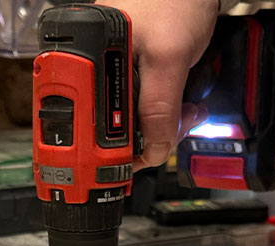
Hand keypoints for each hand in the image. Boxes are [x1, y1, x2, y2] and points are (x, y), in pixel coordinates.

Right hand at [100, 0, 216, 168]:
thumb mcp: (170, 57)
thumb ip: (160, 109)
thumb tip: (154, 150)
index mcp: (87, 66)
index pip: (93, 128)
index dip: (117, 151)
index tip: (142, 160)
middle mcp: (96, 72)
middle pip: (115, 130)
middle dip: (150, 138)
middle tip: (178, 126)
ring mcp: (114, 74)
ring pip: (133, 123)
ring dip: (163, 126)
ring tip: (186, 112)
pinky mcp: (133, 74)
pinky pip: (144, 107)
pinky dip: (165, 112)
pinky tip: (181, 104)